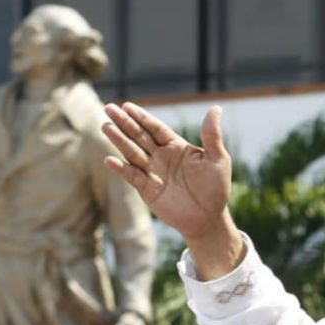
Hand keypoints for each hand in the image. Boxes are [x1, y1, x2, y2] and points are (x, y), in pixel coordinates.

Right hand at [102, 103, 231, 239]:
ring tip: (106, 127)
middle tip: (109, 108)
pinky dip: (121, 168)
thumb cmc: (216, 188)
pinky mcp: (147, 189)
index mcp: (175, 146)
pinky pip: (132, 176)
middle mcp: (161, 157)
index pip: (155, 128)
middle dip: (124, 123)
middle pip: (139, 136)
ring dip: (119, 140)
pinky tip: (110, 160)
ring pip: (132, 152)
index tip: (127, 106)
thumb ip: (212, 135)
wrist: (208, 218)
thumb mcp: (218, 159)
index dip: (141, 117)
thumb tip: (216, 108)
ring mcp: (152, 172)